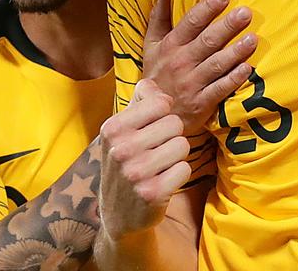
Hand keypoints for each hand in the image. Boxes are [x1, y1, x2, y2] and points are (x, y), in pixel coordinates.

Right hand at [98, 80, 190, 242]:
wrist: (118, 213)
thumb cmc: (126, 162)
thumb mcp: (122, 130)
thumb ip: (139, 102)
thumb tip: (153, 83)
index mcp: (112, 129)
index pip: (161, 102)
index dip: (164, 115)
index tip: (153, 129)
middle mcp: (121, 149)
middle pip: (175, 123)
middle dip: (172, 136)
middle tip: (156, 151)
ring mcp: (135, 172)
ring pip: (182, 145)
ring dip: (177, 156)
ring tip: (159, 166)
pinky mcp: (152, 193)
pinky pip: (185, 168)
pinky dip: (179, 174)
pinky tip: (163, 181)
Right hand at [143, 0, 257, 135]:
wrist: (152, 114)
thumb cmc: (156, 74)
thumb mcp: (151, 45)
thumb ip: (158, 18)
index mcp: (170, 46)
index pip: (191, 22)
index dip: (208, 8)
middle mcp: (181, 62)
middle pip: (207, 41)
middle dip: (227, 26)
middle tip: (245, 13)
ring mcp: (191, 83)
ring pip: (216, 64)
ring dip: (235, 52)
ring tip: (253, 39)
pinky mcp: (201, 103)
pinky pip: (220, 89)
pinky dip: (233, 79)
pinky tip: (247, 69)